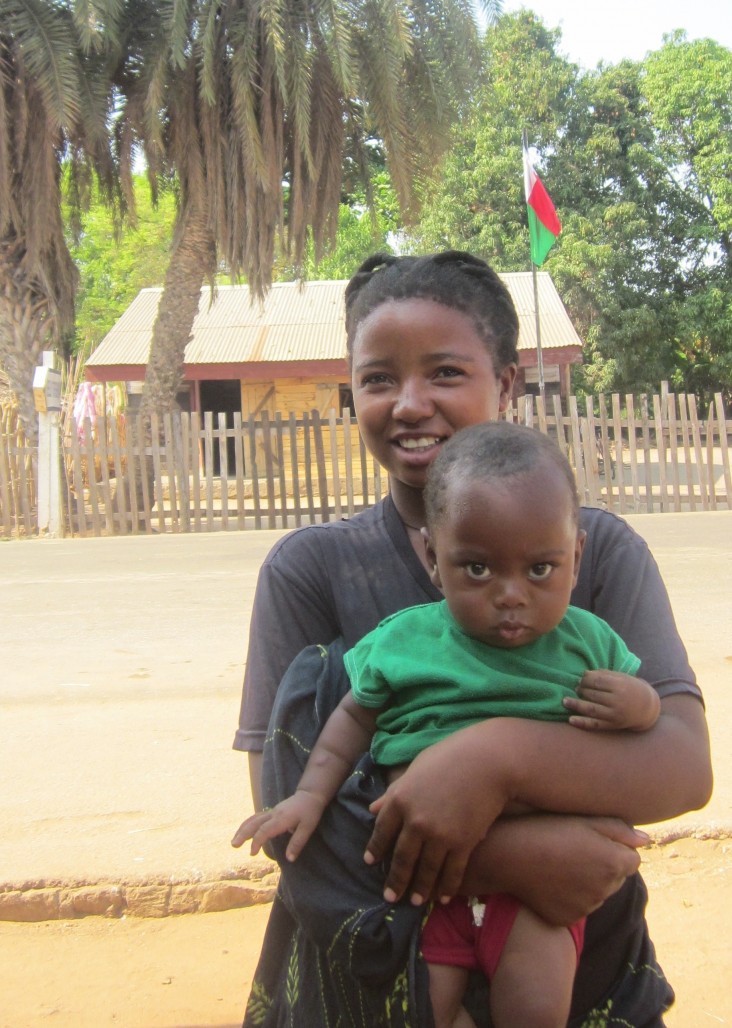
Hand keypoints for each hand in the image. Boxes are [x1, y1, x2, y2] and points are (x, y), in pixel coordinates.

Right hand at [231, 790, 326, 861]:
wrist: (310, 794)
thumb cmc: (310, 811)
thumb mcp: (308, 828)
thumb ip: (297, 843)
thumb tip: (289, 859)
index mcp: (281, 819)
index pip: (264, 831)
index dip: (256, 842)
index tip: (252, 853)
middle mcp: (273, 814)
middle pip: (254, 823)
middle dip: (242, 834)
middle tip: (233, 845)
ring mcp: (272, 811)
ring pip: (253, 819)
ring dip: (243, 829)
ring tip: (235, 840)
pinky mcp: (272, 811)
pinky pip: (257, 817)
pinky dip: (248, 824)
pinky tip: (245, 831)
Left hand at [364, 725, 509, 905]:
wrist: (487, 761)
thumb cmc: (450, 757)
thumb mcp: (416, 769)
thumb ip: (394, 792)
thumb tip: (372, 808)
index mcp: (400, 799)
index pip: (381, 831)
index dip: (375, 849)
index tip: (370, 863)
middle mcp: (415, 821)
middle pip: (401, 858)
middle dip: (395, 880)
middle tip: (389, 897)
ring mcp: (439, 835)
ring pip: (425, 870)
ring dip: (419, 889)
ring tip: (415, 901)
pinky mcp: (463, 843)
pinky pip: (452, 872)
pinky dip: (447, 887)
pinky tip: (443, 897)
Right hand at [472, 814, 647, 925]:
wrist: (508, 855)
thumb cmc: (546, 828)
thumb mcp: (584, 820)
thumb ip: (620, 829)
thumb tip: (646, 841)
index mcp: (613, 863)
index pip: (633, 859)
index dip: (614, 847)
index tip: (592, 839)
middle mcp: (605, 890)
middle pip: (617, 878)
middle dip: (605, 865)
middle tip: (576, 849)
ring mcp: (587, 908)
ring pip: (599, 893)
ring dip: (589, 881)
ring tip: (561, 863)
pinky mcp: (568, 919)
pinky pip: (580, 907)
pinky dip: (571, 896)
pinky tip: (552, 880)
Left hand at [563, 670, 660, 731]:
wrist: (647, 708)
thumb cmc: (631, 688)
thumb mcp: (621, 678)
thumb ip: (604, 675)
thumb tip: (584, 674)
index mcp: (620, 686)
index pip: (597, 681)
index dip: (585, 680)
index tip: (580, 679)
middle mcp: (617, 701)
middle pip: (593, 695)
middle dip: (581, 691)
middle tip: (575, 688)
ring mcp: (615, 714)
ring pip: (592, 710)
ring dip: (576, 705)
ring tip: (565, 701)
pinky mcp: (613, 725)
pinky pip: (595, 725)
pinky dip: (582, 723)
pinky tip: (571, 720)